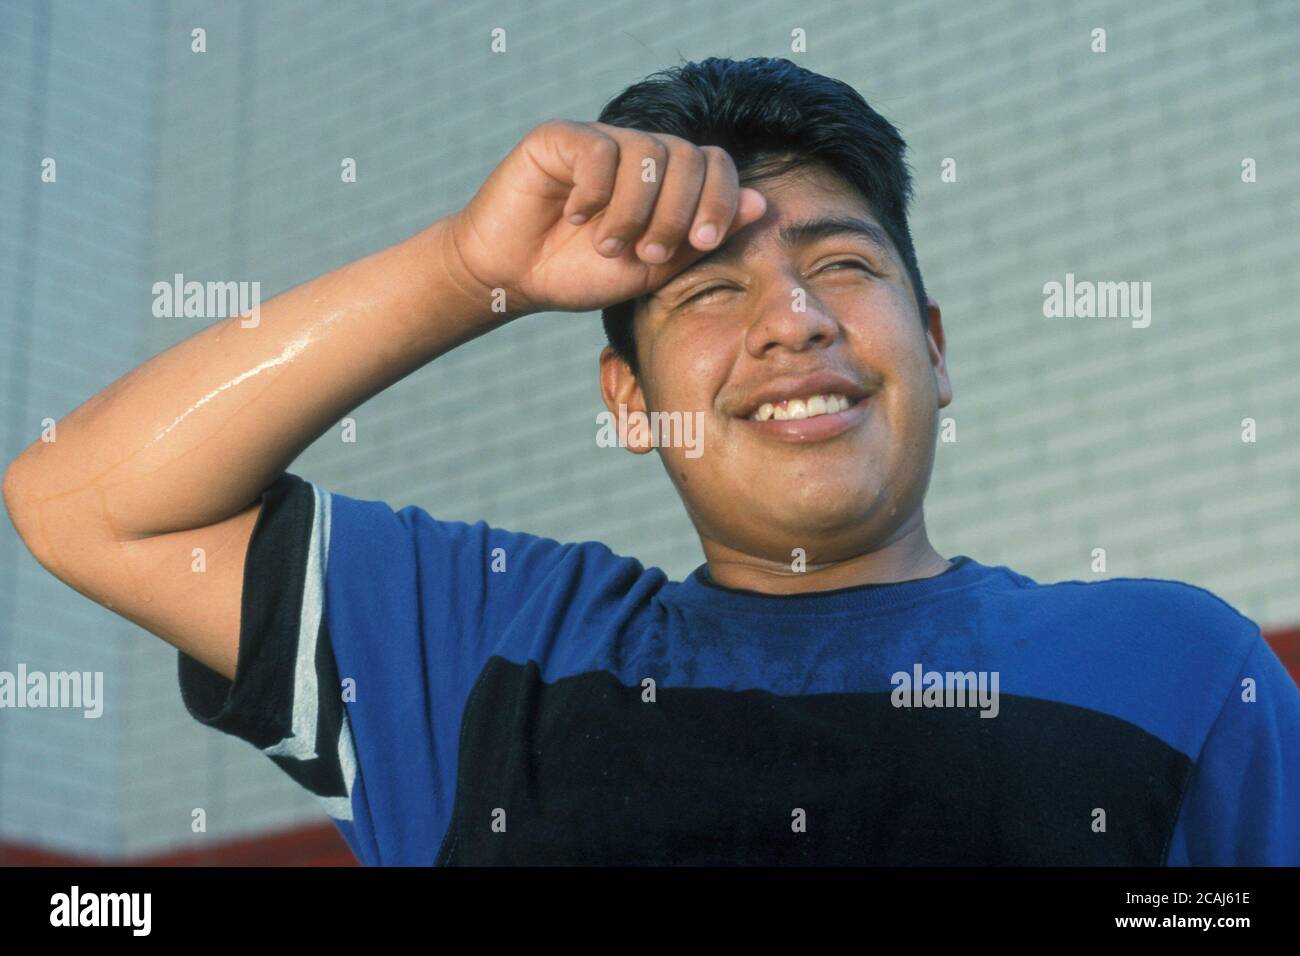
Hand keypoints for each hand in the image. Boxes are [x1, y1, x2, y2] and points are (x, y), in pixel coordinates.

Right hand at [447, 119, 766, 314]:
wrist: (513, 277)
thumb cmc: (580, 274)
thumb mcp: (652, 267)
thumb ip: (701, 238)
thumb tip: (760, 203)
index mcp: (667, 181)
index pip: (716, 164)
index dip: (720, 198)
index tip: (705, 240)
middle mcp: (638, 152)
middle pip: (687, 156)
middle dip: (675, 212)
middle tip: (647, 252)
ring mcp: (600, 140)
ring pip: (645, 153)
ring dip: (632, 210)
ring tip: (606, 245)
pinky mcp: (560, 137)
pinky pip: (598, 149)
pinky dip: (594, 191)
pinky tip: (574, 218)